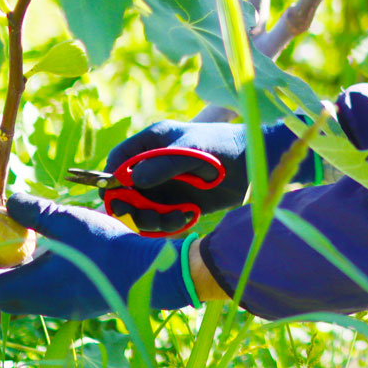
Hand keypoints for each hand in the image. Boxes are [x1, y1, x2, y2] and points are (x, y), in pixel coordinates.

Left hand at [0, 193, 191, 319]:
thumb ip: (35, 211)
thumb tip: (10, 201)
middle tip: (4, 243)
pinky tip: (59, 254)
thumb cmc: (104, 247)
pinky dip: (41, 277)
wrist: (148, 274)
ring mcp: (61, 308)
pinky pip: (46, 295)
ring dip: (20, 273)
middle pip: (2, 295)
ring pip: (25, 296)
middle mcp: (41, 304)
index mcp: (32, 286)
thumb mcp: (68, 221)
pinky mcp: (78, 305)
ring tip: (32, 244)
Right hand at [103, 120, 315, 233]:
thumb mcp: (194, 151)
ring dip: (152, 220)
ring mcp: (165, 186)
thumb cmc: (225, 147)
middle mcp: (154, 165)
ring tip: (176, 218)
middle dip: (133, 208)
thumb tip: (130, 180)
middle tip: (150, 217)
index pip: (118, 159)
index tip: (118, 199)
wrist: (256, 164)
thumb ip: (164, 163)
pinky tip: (188, 218)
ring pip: (141, 210)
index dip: (111, 179)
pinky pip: (160, 220)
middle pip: (124, 191)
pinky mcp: (178, 203)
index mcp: (153, 142)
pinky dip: (168, 224)